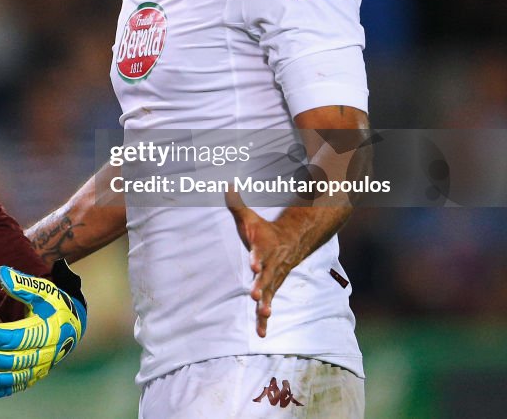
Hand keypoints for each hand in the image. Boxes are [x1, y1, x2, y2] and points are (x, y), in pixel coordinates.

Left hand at [0, 260, 86, 399]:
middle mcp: (46, 350)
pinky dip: (6, 391)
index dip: (0, 337)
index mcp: (46, 328)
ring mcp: (42, 364)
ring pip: (19, 376)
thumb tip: (2, 274)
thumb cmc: (54, 305)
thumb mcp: (43, 291)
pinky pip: (22, 384)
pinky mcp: (38, 373)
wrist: (73, 324)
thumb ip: (23, 284)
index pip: (21, 336)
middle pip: (18, 360)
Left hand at [225, 190, 299, 337]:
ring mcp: (274, 278)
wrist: (292, 241)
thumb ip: (236, 204)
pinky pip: (268, 303)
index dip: (258, 258)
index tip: (254, 264)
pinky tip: (260, 333)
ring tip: (262, 314)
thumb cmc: (264, 231)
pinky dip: (265, 319)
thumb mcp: (250, 217)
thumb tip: (226, 185)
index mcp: (265, 248)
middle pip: (267, 276)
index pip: (261, 253)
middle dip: (261, 286)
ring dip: (265, 304)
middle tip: (255, 295)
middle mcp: (271, 265)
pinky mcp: (273, 288)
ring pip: (270, 293)